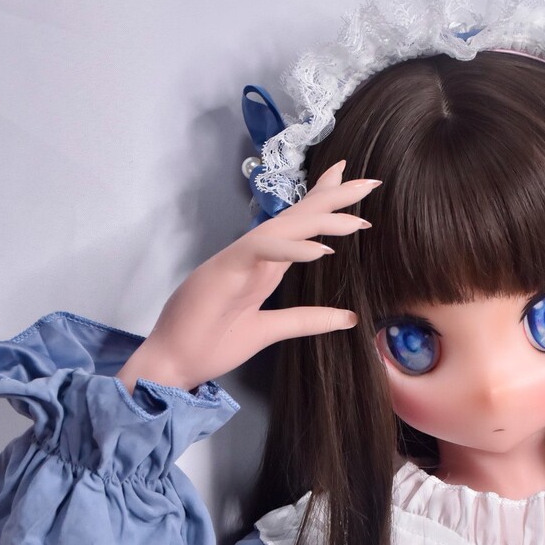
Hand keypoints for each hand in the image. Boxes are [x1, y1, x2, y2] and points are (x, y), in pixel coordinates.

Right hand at [117, 161, 379, 393]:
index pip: (298, 228)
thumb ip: (307, 320)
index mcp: (263, 267)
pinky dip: (291, 249)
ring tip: (357, 219)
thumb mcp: (270, 330)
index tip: (356, 190)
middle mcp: (253, 256)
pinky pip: (261, 251)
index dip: (325, 206)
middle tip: (369, 182)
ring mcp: (237, 260)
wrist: (175, 362)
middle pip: (296, 217)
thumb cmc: (212, 345)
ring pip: (283, 228)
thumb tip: (348, 317)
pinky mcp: (224, 270)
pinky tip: (320, 251)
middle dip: (331, 198)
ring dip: (320, 220)